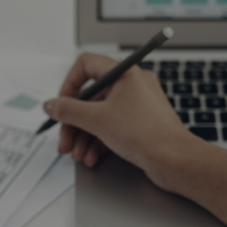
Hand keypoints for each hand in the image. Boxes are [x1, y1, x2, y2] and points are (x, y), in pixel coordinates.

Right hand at [45, 53, 204, 192]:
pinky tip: (92, 157)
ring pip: (99, 117)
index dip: (69, 85)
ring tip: (78, 155)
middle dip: (74, 123)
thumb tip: (51, 105)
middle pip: (89, 98)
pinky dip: (98, 142)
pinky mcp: (138, 125)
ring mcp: (136, 106)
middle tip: (65, 141)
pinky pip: (111, 128)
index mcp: (125, 73)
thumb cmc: (147, 134)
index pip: (86, 66)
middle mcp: (131, 86)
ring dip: (84, 137)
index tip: (61, 105)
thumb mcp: (97, 120)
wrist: (174, 160)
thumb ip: (68, 110)